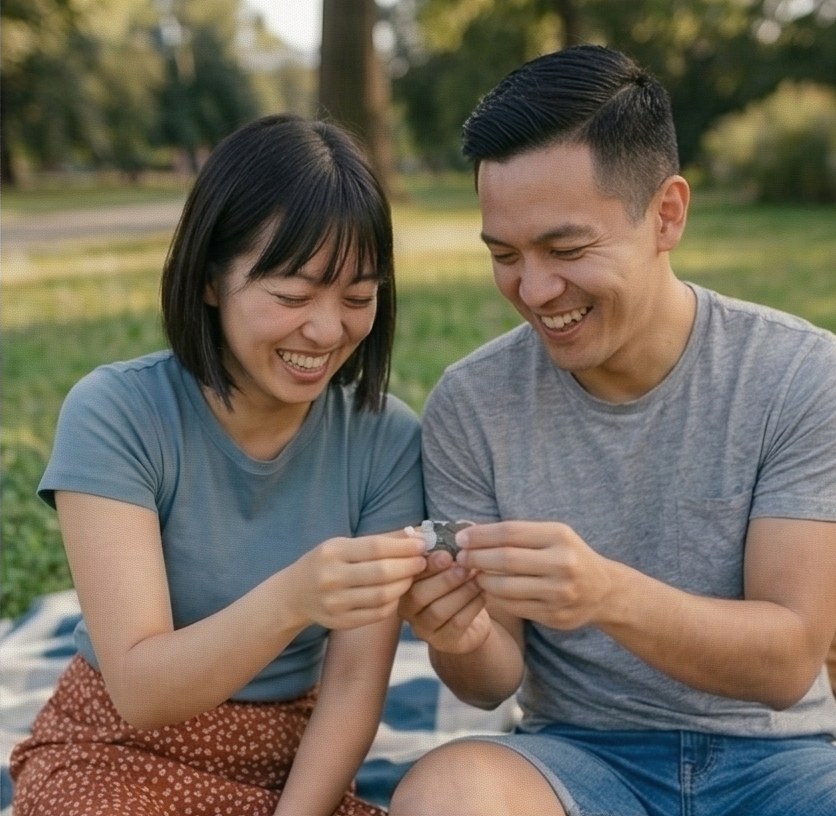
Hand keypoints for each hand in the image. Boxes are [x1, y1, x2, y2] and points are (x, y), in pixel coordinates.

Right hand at [288, 532, 427, 629]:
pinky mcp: (340, 622)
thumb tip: (416, 533)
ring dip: (404, 585)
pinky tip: (398, 593)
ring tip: (412, 576)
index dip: (403, 547)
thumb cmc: (327, 562)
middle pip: (381, 573)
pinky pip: (377, 613)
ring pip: (382, 595)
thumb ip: (381, 539)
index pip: (376, 547)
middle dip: (408, 566)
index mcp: (332, 552)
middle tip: (423, 561)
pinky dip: (393, 602)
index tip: (422, 545)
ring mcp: (335, 603)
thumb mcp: (345, 544)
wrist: (294, 594)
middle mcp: (331, 578)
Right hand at [398, 550, 492, 653]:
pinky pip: (457, 624)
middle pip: (419, 595)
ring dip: (461, 591)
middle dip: (444, 579)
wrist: (471, 620)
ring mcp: (424, 629)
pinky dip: (472, 606)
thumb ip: (442, 555)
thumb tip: (449, 539)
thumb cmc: (455, 586)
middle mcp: (408, 610)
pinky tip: (483, 594)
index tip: (447, 554)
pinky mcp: (443, 642)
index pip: (409, 575)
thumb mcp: (446, 568)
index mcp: (404, 586)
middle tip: (465, 567)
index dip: (428, 565)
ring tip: (477, 578)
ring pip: (438, 611)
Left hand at [456, 521, 613, 629]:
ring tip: (474, 573)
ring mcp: (560, 592)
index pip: (509, 532)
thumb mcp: (551, 535)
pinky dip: (495, 597)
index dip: (480, 535)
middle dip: (476, 558)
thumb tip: (471, 533)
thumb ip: (516, 534)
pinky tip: (489, 589)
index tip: (460, 538)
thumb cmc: (568, 555)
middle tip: (460, 557)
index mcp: (559, 536)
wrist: (604, 590)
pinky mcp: (554, 615)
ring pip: (506, 587)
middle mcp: (562, 563)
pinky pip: (514, 606)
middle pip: (505, 559)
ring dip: (482, 580)